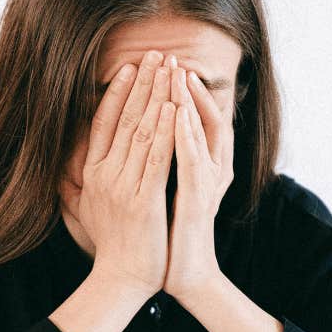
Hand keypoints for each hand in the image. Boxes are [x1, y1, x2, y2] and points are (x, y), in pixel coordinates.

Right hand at [69, 49, 175, 297]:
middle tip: (157, 53)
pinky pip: (157, 157)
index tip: (129, 66)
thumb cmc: (110, 245)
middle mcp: (103, 176)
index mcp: (92, 174)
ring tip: (171, 67)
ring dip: (158, 95)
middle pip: (125, 120)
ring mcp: (122, 187)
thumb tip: (64, 166)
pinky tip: (176, 106)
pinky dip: (167, 130)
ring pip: (142, 132)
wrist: (121, 279)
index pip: (103, 124)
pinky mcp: (143, 200)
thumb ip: (77, 183)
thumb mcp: (85, 209)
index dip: (117, 93)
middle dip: (143, 83)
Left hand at [162, 60, 234, 302]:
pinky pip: (193, 159)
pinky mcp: (200, 198)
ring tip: (175, 72)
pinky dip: (186, 134)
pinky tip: (177, 113)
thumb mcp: (155, 196)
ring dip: (188, 101)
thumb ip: (150, 171)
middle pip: (196, 118)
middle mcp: (206, 169)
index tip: (153, 69)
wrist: (182, 275)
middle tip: (168, 57)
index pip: (184, 121)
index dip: (171, 94)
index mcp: (193, 167)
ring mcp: (206, 182)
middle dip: (181, 87)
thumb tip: (125, 152)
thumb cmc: (166, 238)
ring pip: (200, 132)